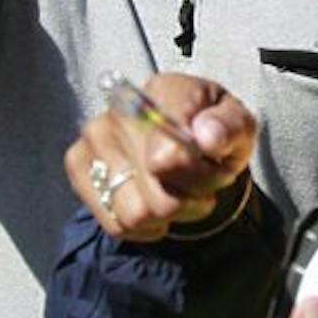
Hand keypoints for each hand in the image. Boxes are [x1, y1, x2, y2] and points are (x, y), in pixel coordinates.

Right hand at [63, 73, 256, 240]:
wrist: (186, 139)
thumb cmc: (212, 132)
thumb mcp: (239, 126)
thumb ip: (229, 127)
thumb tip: (207, 136)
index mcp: (166, 92)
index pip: (173, 154)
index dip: (201, 175)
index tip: (212, 163)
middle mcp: (121, 110)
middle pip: (159, 195)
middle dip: (191, 198)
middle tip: (201, 183)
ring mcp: (94, 137)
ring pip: (136, 214)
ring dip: (167, 215)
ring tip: (178, 193)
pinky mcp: (78, 165)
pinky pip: (115, 223)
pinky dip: (144, 226)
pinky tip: (155, 204)